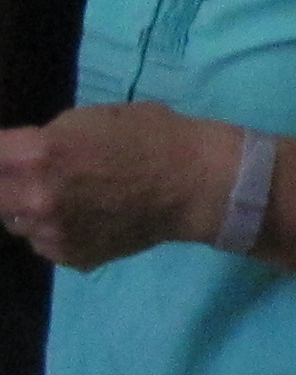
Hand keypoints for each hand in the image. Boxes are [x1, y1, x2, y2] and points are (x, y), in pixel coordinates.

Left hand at [0, 107, 239, 271]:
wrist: (198, 183)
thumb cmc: (153, 136)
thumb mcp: (94, 117)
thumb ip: (47, 139)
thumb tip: (20, 155)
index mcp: (39, 155)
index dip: (1, 153)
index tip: (8, 154)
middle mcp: (35, 198)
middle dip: (6, 182)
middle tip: (31, 175)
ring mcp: (50, 233)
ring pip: (15, 221)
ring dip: (28, 208)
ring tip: (68, 195)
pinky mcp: (68, 258)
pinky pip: (43, 241)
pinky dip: (55, 229)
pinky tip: (87, 215)